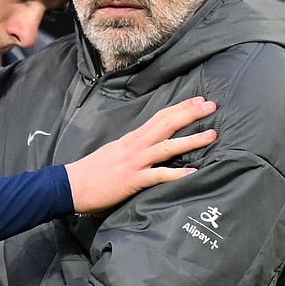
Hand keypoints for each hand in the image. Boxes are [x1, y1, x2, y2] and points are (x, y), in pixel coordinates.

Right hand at [66, 96, 216, 213]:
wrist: (72, 185)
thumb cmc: (92, 170)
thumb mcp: (114, 151)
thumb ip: (133, 146)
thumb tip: (150, 144)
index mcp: (132, 138)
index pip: (160, 117)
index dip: (181, 107)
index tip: (199, 100)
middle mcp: (135, 146)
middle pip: (167, 124)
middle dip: (190, 114)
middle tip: (211, 106)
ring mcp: (135, 162)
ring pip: (168, 147)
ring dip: (191, 140)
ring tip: (212, 134)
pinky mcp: (133, 180)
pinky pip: (159, 175)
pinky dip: (177, 174)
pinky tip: (193, 172)